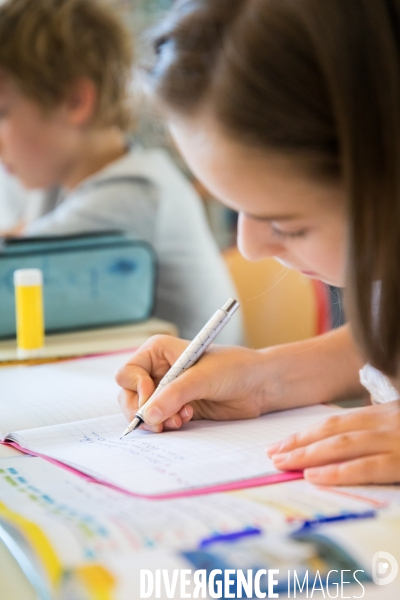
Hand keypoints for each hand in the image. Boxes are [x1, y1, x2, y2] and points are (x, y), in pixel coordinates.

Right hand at [116, 335, 271, 431]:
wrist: (259, 384)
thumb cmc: (234, 367)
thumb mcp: (202, 378)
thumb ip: (174, 395)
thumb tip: (148, 416)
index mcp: (158, 351)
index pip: (128, 374)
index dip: (136, 390)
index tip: (152, 402)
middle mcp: (158, 370)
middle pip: (129, 396)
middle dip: (143, 411)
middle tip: (159, 424)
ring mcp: (166, 390)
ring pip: (143, 412)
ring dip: (158, 420)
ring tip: (180, 420)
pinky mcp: (176, 408)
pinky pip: (159, 421)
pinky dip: (168, 425)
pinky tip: (187, 419)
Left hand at [267, 400, 399, 484]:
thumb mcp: (399, 429)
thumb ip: (376, 435)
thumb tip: (348, 446)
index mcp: (384, 414)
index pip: (336, 423)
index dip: (306, 434)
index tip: (281, 444)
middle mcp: (386, 422)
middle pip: (332, 430)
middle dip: (299, 442)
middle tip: (272, 454)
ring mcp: (394, 440)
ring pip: (342, 445)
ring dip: (307, 454)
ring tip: (282, 463)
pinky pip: (366, 467)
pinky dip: (337, 471)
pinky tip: (313, 476)